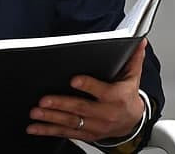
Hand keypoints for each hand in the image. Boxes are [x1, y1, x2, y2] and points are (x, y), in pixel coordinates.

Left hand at [27, 39, 147, 142]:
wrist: (132, 123)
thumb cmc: (128, 96)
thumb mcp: (133, 77)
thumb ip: (133, 59)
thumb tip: (139, 40)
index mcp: (116, 97)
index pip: (101, 91)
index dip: (87, 85)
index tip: (73, 80)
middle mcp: (105, 114)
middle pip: (81, 108)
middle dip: (61, 104)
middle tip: (44, 99)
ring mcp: (95, 126)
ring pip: (71, 122)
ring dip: (52, 118)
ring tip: (36, 113)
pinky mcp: (87, 134)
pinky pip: (66, 133)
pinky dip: (50, 131)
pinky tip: (35, 128)